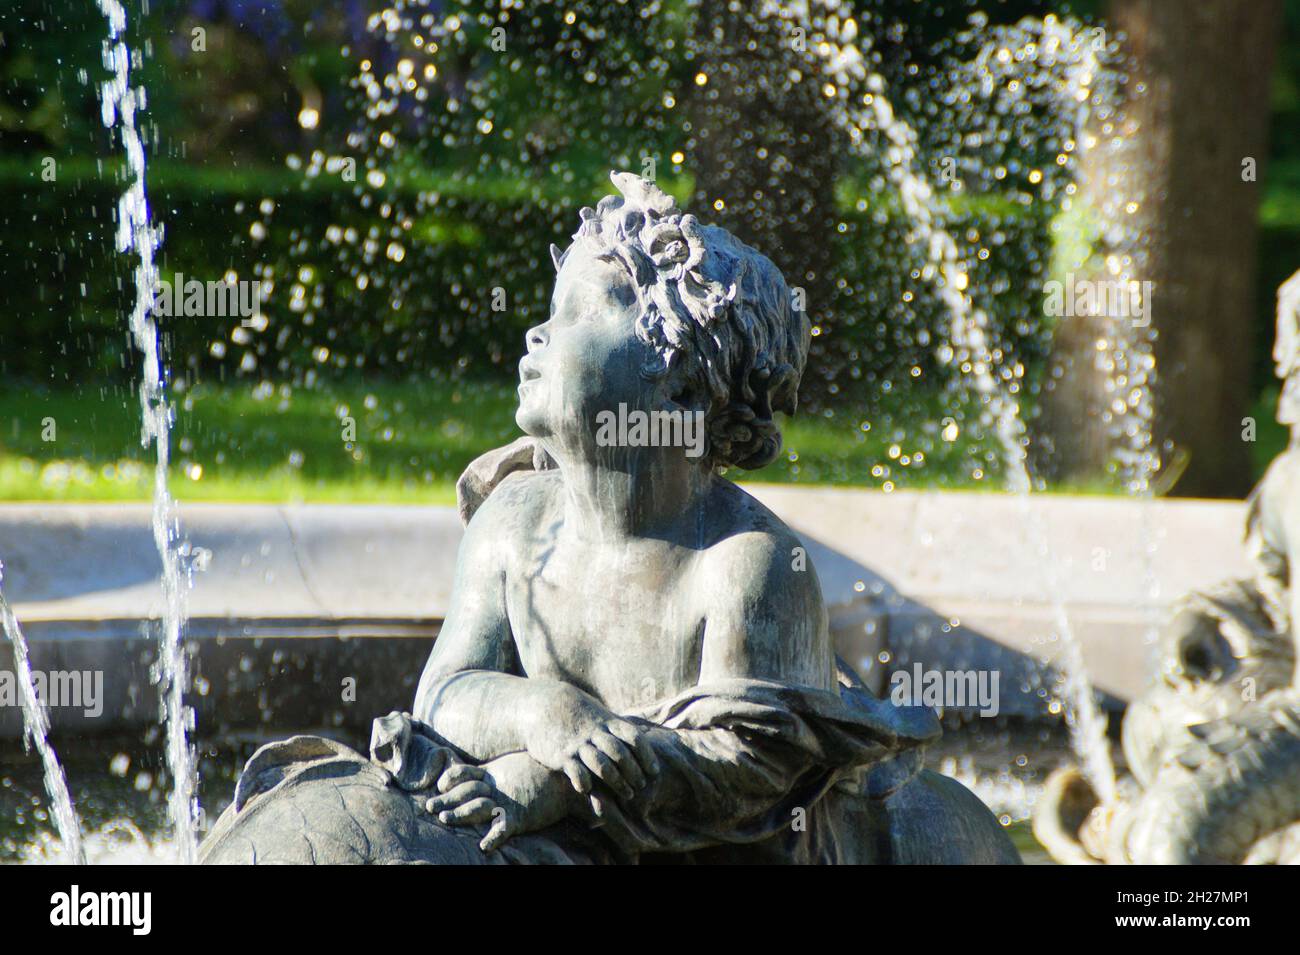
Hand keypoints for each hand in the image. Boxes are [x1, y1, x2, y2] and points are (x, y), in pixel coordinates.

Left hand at [422, 752, 567, 852]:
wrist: (565, 781)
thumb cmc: (540, 772)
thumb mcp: (513, 766)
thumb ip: (496, 770)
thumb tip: (478, 772)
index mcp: (494, 774)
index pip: (467, 774)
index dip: (452, 778)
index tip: (440, 785)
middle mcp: (497, 787)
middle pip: (467, 792)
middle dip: (447, 799)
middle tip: (428, 807)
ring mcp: (507, 801)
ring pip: (479, 807)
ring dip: (460, 814)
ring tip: (443, 819)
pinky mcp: (520, 817)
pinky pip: (503, 828)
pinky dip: (494, 837)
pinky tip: (483, 846)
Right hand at [525, 686, 660, 800]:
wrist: (541, 704)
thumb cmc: (576, 713)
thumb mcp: (599, 713)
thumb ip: (617, 726)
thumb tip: (640, 737)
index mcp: (607, 722)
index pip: (632, 738)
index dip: (646, 755)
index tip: (654, 771)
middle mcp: (594, 732)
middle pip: (619, 753)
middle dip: (634, 772)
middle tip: (641, 786)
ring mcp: (577, 744)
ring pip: (601, 764)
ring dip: (617, 781)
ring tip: (627, 795)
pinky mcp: (561, 755)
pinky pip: (575, 771)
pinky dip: (584, 782)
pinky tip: (589, 790)